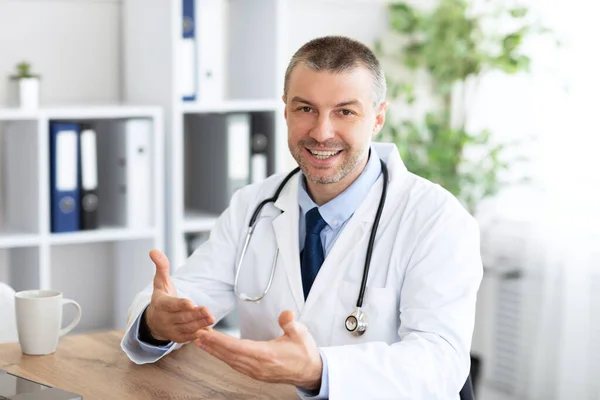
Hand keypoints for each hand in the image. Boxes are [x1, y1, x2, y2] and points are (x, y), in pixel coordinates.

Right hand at [144, 249, 215, 342]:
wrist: (154, 321)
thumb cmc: (161, 298)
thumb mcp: (160, 282)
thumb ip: (161, 267)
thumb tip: (154, 251)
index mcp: (161, 304)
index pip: (171, 305)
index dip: (181, 304)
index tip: (191, 303)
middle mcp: (165, 319)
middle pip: (182, 317)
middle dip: (196, 315)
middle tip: (208, 311)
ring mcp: (172, 330)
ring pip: (187, 327)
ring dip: (200, 323)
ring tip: (211, 318)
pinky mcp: (179, 338)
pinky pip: (190, 337)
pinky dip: (199, 333)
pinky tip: (209, 329)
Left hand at [194, 310, 322, 390]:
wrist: (310, 372)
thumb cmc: (305, 352)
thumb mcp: (301, 334)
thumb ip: (290, 323)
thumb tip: (286, 313)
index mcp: (267, 355)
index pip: (237, 347)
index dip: (220, 340)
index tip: (206, 333)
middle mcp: (258, 366)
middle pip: (229, 355)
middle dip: (211, 344)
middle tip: (196, 334)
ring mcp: (256, 372)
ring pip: (230, 361)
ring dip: (214, 351)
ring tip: (200, 341)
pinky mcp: (255, 373)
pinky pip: (235, 365)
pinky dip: (223, 357)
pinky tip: (216, 351)